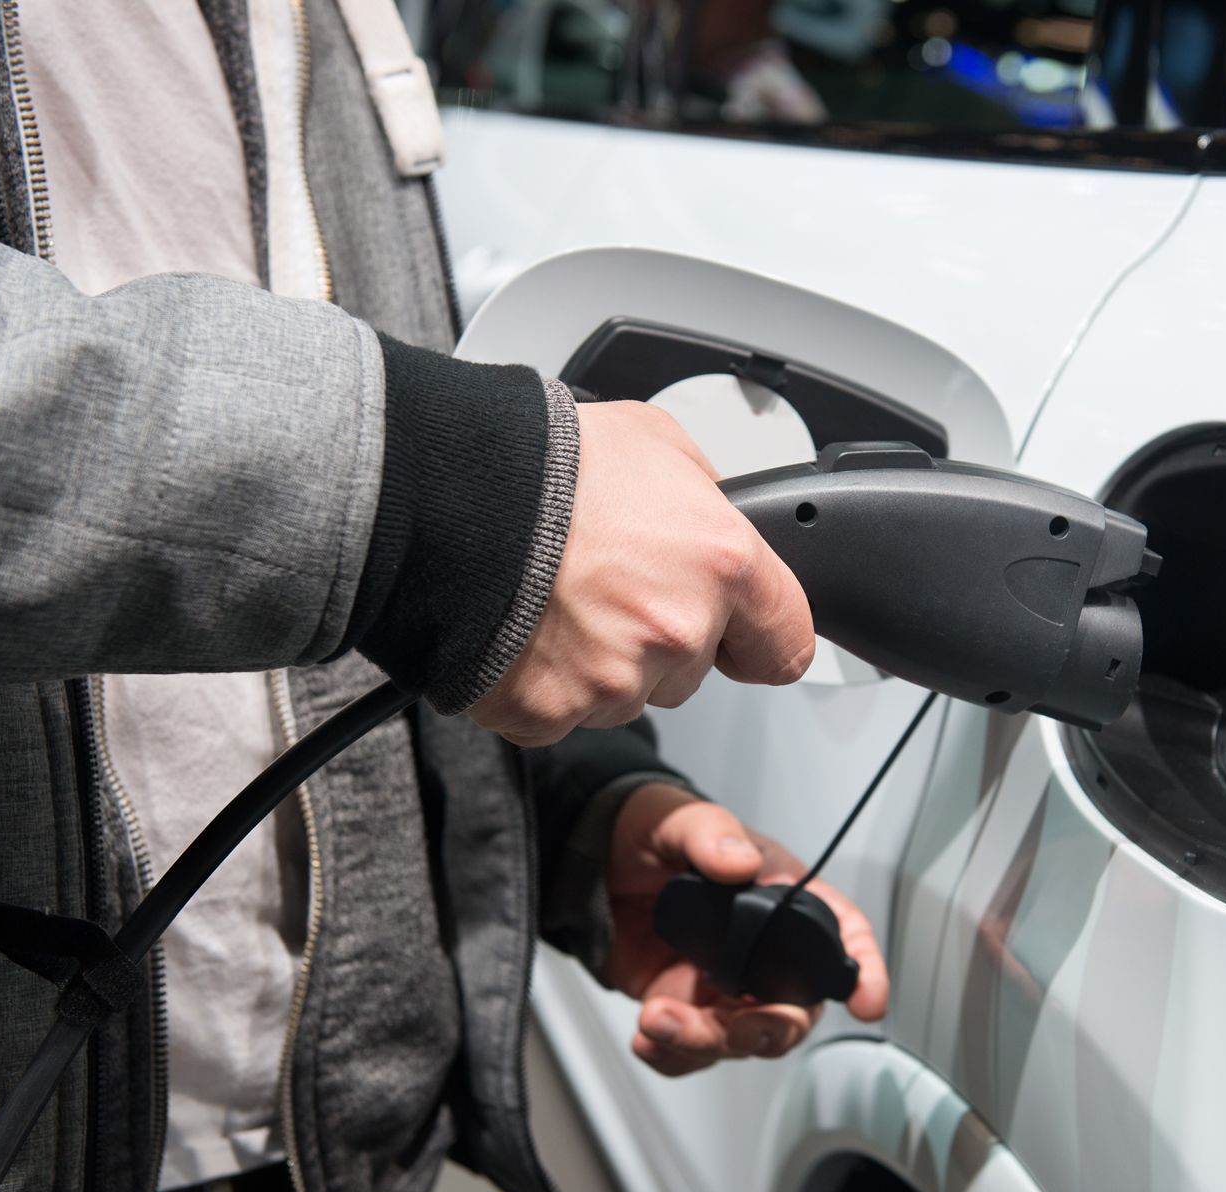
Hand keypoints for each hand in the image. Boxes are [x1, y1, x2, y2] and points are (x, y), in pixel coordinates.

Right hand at [468, 401, 814, 745]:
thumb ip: (705, 497)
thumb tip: (715, 520)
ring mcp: (613, 682)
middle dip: (661, 636)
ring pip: (628, 693)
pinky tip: (525, 629)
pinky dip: (546, 681)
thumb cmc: (541, 461)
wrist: (439, 493)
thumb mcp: (657, 443)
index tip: (744, 637)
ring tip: (555, 596)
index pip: (786, 643)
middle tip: (607, 582)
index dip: (762, 638)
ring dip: (602, 660)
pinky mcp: (550, 714)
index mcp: (720, 563)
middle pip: (694, 668)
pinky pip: (564, 712)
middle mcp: (676, 631)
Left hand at [604, 783, 888, 1076]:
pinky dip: (670, 1056)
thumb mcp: (681, 818)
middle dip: (770, 1030)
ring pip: (740, 1039)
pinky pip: (689, 1051)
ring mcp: (724, 986)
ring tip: (657, 1019)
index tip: (868, 1002)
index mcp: (781, 899)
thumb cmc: (655, 832)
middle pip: (794, 1011)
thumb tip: (738, 862)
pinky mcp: (683, 1007)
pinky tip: (646, 1038)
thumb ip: (711, 834)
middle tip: (736, 1027)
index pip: (841, 935)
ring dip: (705, 1043)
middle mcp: (762, 953)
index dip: (864, 970)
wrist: (594, 860)